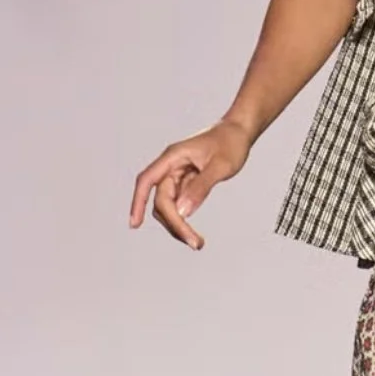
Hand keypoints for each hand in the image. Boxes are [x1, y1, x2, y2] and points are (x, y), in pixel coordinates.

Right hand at [128, 117, 252, 250]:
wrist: (239, 132)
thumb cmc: (230, 143)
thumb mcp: (220, 166)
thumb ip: (201, 187)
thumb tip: (182, 211)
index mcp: (173, 157)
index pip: (147, 180)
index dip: (137, 202)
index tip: (135, 224)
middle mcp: (171, 167)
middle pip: (161, 200)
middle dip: (173, 223)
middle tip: (195, 243)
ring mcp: (177, 176)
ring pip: (167, 206)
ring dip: (177, 225)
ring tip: (197, 242)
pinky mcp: (185, 183)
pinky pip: (178, 205)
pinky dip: (182, 220)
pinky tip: (193, 235)